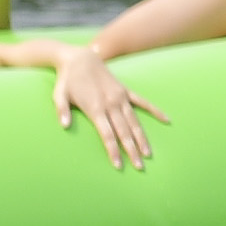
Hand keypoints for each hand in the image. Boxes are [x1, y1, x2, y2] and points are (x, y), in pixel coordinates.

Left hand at [51, 47, 157, 170]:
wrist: (80, 57)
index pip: (107, 135)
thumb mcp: (59, 94)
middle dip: (131, 151)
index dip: (113, 151)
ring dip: (142, 138)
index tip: (119, 166)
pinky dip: (155, 111)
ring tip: (148, 153)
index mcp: (95, 107)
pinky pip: (143, 102)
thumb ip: (62, 110)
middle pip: (124, 132)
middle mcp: (111, 103)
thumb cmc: (67, 79)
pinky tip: (166, 120)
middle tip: (139, 167)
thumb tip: (64, 126)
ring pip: (134, 121)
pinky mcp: (125, 91)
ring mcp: (120, 97)